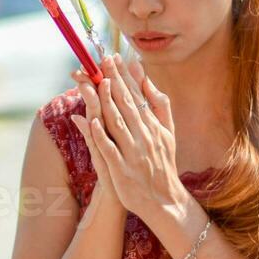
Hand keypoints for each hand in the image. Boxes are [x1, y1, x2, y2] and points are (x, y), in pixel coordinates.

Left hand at [68, 54, 185, 226]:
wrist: (165, 202)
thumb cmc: (163, 163)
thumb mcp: (167, 132)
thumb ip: (158, 104)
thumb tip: (145, 76)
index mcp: (153, 125)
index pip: (136, 96)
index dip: (123, 76)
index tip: (112, 56)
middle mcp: (144, 136)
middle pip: (125, 104)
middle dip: (113, 80)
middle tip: (101, 60)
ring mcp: (133, 153)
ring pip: (117, 123)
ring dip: (105, 102)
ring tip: (95, 83)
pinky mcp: (122, 171)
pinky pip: (110, 150)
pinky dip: (101, 135)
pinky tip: (91, 121)